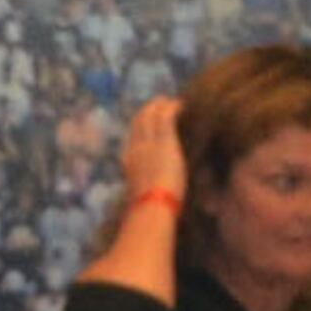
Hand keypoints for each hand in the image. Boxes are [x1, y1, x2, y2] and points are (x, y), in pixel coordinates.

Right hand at [119, 94, 188, 208]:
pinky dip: (172, 107)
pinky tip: (182, 104)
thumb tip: (151, 197)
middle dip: (148, 111)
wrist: (152, 206)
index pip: (133, 139)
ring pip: (149, 114)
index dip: (141, 128)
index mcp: (129, 163)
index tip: (150, 125)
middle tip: (160, 104)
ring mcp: (149, 143)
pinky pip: (166, 115)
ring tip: (171, 101)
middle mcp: (135, 148)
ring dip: (160, 105)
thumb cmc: (149, 209)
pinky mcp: (164, 140)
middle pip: (138, 122)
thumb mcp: (142, 197)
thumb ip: (147, 190)